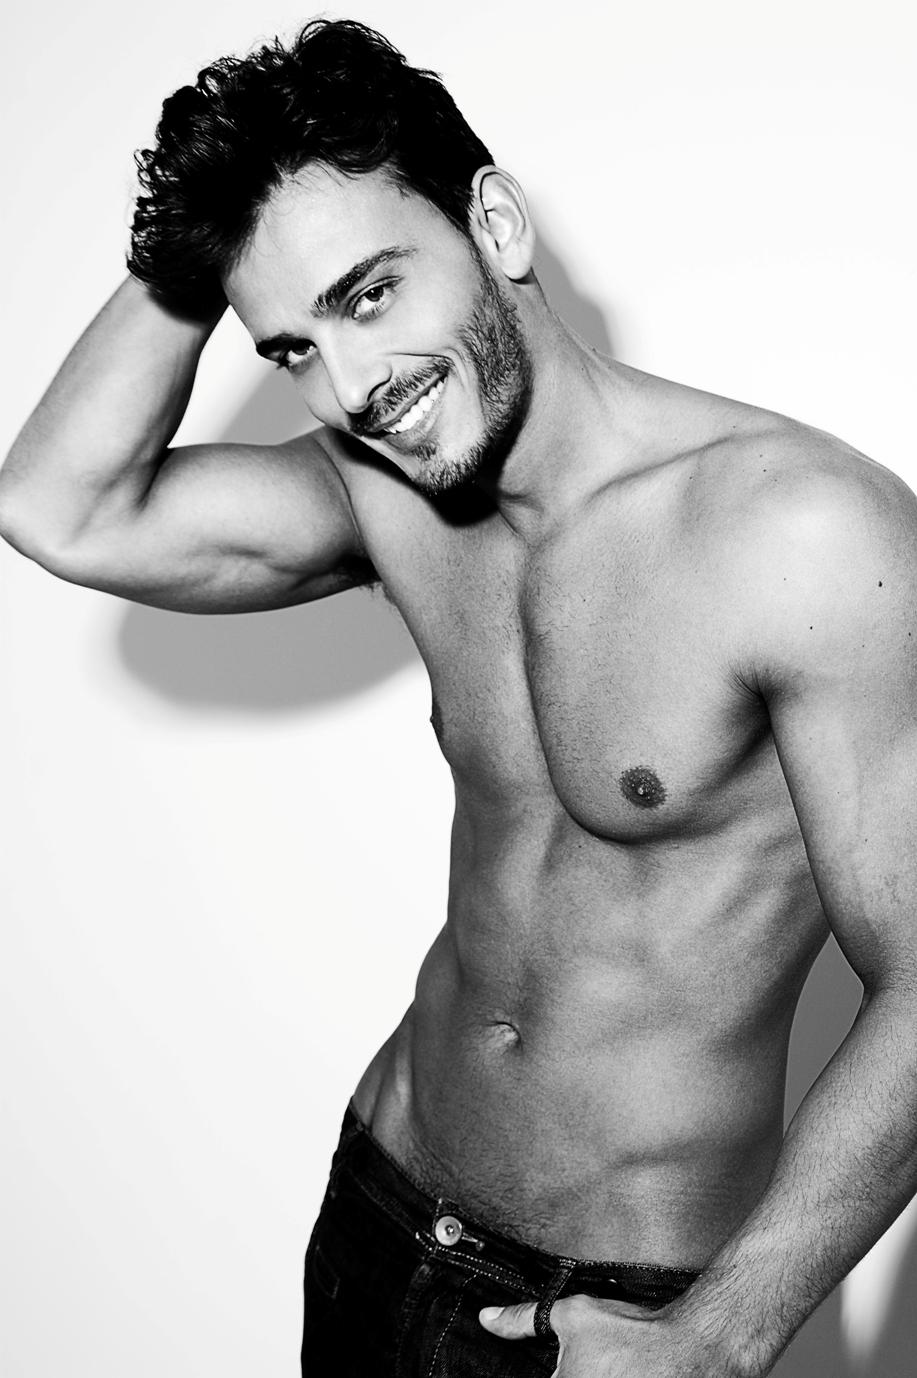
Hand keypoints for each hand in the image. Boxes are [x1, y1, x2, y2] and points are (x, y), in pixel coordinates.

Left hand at [479, 1292, 735, 1376]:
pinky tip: (618, 1372)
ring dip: (591, 1376)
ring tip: (609, 1366)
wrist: (688, 1350)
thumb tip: (489, 1318)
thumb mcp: (571, 1316)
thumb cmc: (631, 1334)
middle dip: (570, 1373)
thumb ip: (523, 1320)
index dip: (552, 1372)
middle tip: (593, 1362)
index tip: (565, 1365)